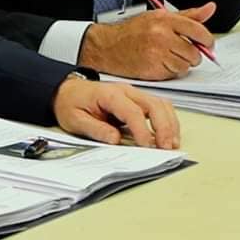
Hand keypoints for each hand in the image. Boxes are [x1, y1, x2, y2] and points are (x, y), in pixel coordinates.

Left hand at [52, 76, 180, 148]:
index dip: (142, 130)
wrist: (68, 91)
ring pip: (161, 104)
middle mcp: (125, 91)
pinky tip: (168, 136)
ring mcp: (133, 94)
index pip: (133, 111)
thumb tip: (114, 140)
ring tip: (172, 144)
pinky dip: (168, 121)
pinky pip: (159, 107)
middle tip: (166, 148)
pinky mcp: (137, 100)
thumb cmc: (71, 103)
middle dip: (164, 127)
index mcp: (109, 94)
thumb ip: (95, 129)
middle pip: (154, 105)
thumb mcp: (75, 119)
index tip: (147, 146)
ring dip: (170, 124)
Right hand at [78, 2, 216, 79]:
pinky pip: (174, 74)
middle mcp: (162, 35)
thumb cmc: (132, 32)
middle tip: (183, 52)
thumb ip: (188, 16)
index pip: (198, 30)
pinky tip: (160, 64)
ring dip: (181, 64)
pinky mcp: (152, 69)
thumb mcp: (158, 17)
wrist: (107, 46)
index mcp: (165, 20)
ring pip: (186, 65)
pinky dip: (171, 71)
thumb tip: (209, 9)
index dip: (207, 40)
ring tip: (169, 57)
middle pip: (194, 52)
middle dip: (193, 55)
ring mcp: (157, 53)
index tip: (207, 44)